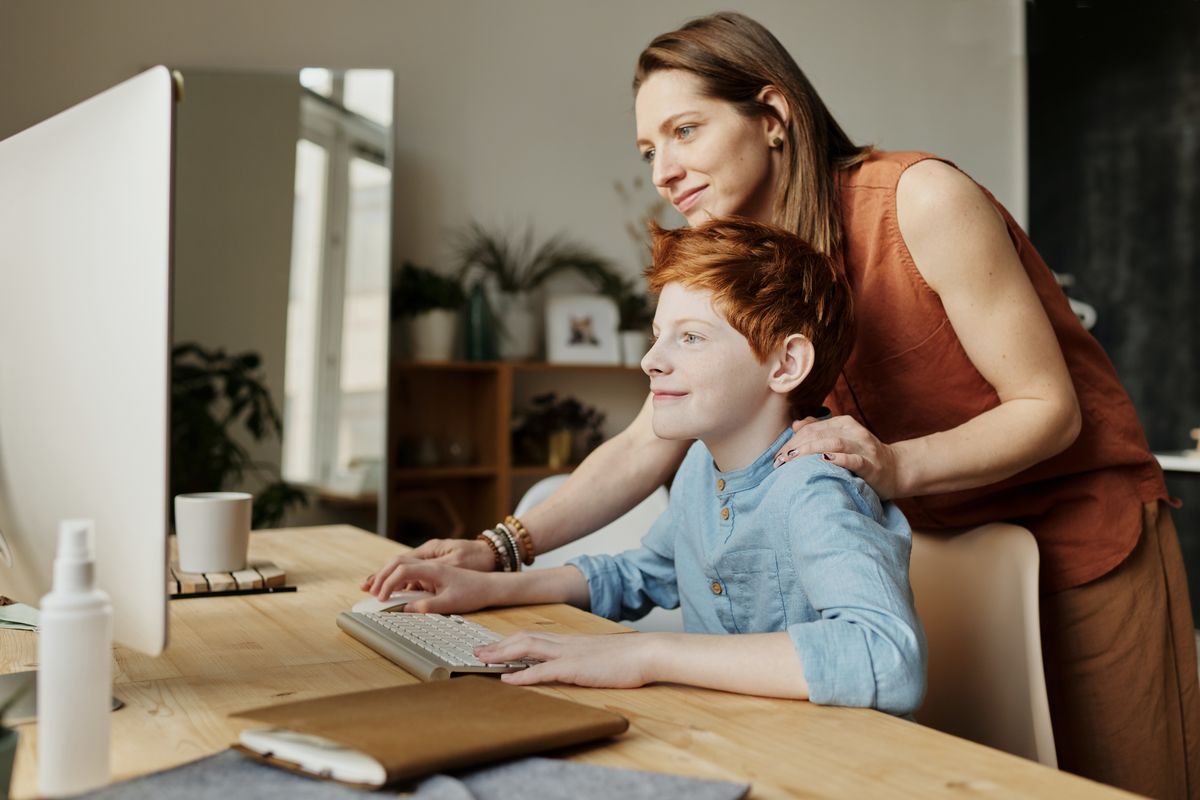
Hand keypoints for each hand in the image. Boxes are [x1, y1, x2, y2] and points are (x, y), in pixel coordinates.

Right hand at [360, 538, 494, 594]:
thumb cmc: (473, 591)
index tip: (381, 599)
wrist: (491, 584)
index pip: (402, 570)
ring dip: (386, 575)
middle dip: (380, 575)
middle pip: (397, 562)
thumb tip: (406, 610)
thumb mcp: (451, 602)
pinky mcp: (433, 570)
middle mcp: (430, 561)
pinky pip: (410, 571)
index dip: (388, 583)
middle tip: (366, 590)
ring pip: (402, 565)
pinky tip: (391, 589)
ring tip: (371, 587)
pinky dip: (397, 579)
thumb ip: (427, 606)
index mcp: (433, 566)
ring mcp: (431, 563)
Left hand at [476, 631, 659, 688]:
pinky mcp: (575, 668)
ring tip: (483, 660)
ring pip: (527, 648)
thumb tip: (573, 664)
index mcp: (570, 641)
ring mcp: (569, 654)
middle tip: (477, 651)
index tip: (494, 645)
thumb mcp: (600, 656)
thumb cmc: (629, 657)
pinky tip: (507, 680)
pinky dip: (522, 675)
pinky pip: (543, 670)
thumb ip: (583, 658)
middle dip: (498, 645)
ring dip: (502, 654)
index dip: (511, 640)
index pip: (534, 636)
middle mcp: (565, 643)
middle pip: (523, 639)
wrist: (647, 653)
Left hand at [773, 415, 901, 498]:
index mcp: (844, 423)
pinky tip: (825, 460)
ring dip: (811, 450)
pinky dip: (839, 459)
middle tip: (780, 461)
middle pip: (819, 434)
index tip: (778, 457)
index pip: (812, 428)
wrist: (896, 470)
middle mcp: (854, 432)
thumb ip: (820, 430)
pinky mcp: (872, 465)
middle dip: (797, 446)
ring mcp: (864, 448)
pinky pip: (854, 460)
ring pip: (834, 443)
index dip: (792, 441)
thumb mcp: (842, 439)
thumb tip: (796, 425)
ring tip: (794, 459)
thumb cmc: (863, 456)